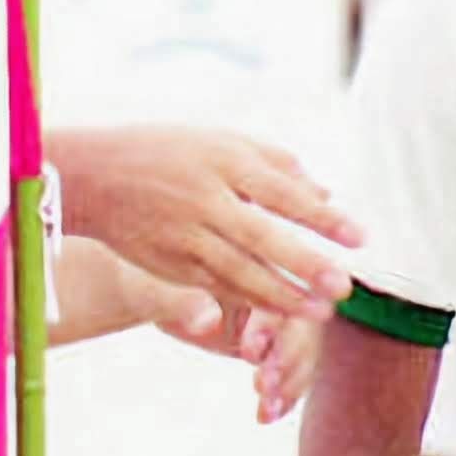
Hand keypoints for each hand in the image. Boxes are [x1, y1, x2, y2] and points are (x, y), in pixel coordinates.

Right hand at [58, 125, 362, 318]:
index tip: (361, 238)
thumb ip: (274, 163)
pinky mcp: (168, 261)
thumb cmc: (169, 152)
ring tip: (319, 312)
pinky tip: (278, 313)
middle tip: (344, 287)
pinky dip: (247, 300)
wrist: (94, 176)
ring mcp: (183, 233)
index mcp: (223, 161)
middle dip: (305, 265)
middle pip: (262, 237)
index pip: (283, 193)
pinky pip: (214, 285)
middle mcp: (204, 198)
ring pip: (237, 271)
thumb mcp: (221, 141)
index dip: (323, 218)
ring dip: (280, 295)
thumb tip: (324, 193)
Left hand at [144, 284, 320, 419]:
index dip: (268, 325)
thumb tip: (208, 322)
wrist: (151, 293)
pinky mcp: (273, 344)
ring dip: (289, 383)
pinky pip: (289, 370)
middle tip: (262, 385)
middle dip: (286, 357)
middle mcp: (273, 288)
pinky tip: (266, 416)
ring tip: (267, 410)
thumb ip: (185, 304)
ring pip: (303, 351)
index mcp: (251, 264)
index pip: (276, 292)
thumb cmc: (152, 284)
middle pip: (301, 323)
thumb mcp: (162, 292)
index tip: (249, 352)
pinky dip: (282, 395)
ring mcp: (278, 318)